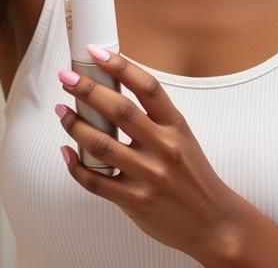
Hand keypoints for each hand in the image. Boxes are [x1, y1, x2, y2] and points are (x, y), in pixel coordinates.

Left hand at [56, 47, 242, 265]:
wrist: (215, 224)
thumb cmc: (194, 175)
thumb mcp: (182, 138)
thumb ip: (153, 118)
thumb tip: (111, 92)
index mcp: (176, 126)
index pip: (147, 87)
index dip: (120, 66)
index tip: (96, 52)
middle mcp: (163, 148)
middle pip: (119, 110)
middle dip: (87, 89)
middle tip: (66, 78)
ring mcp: (149, 176)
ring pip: (101, 144)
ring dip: (75, 125)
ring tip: (62, 112)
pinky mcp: (135, 201)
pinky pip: (96, 181)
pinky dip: (76, 165)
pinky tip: (67, 152)